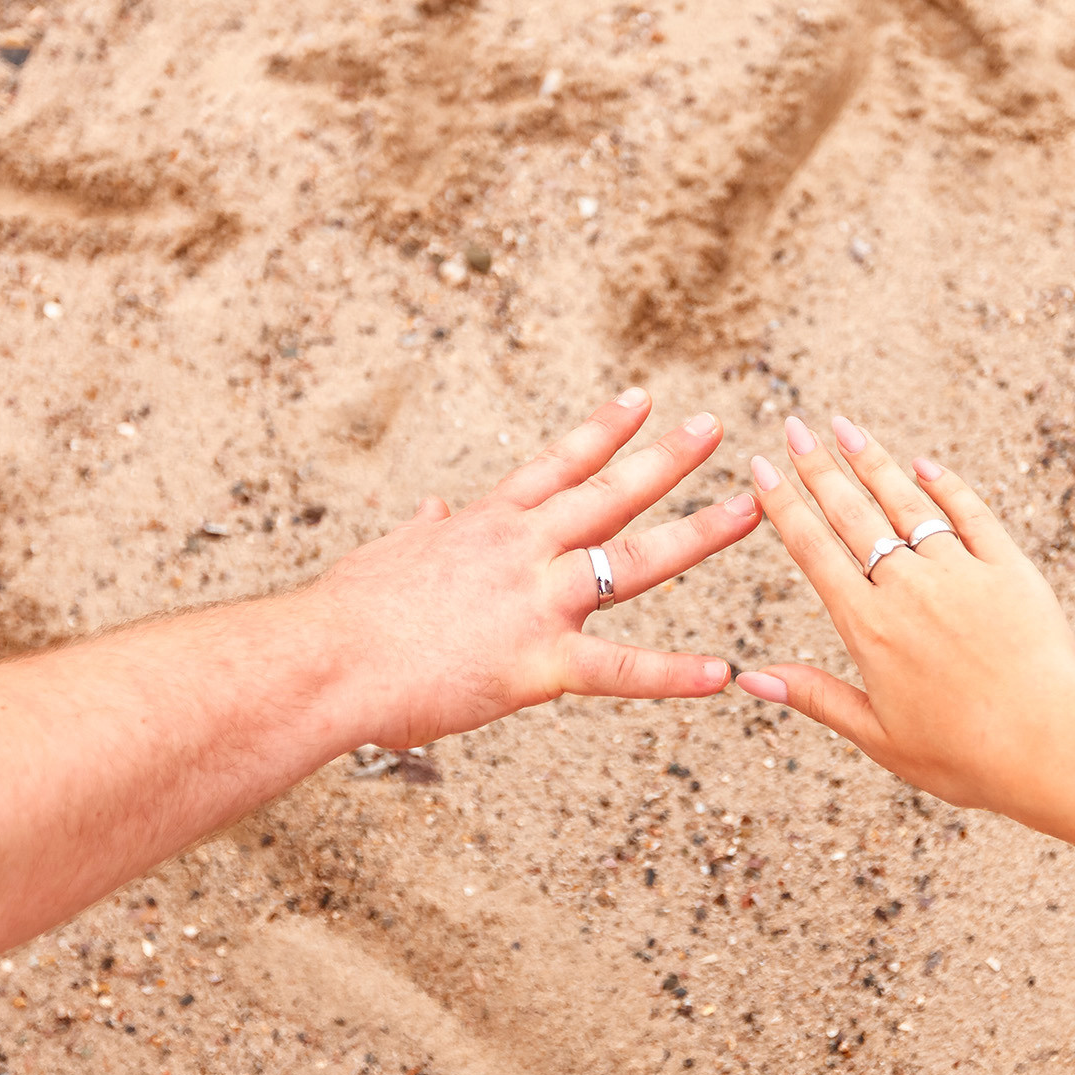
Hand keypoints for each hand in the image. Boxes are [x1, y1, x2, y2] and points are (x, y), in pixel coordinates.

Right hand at [303, 388, 760, 751]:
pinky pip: (619, 669)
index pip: (557, 465)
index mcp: (486, 526)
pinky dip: (672, 675)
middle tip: (715, 426)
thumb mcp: (384, 556)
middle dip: (667, 459)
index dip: (604, 432)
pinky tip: (721, 675)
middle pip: (609, 495)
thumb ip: (420, 534)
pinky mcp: (537, 664)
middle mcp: (521, 551)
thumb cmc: (343, 617)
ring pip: (633, 562)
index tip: (643, 400)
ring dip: (698, 534)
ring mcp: (535, 603)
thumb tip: (432, 511)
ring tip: (751, 510)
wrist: (324, 658)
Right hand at [734, 414, 1074, 814]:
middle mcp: (908, 588)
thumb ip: (814, 696)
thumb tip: (750, 678)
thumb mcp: (876, 736)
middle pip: (853, 514)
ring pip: (907, 504)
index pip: (813, 549)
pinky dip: (946, 486)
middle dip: (819, 466)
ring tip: (845, 427)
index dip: (784, 504)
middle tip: (795, 427)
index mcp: (868, 627)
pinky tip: (924, 465)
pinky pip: (972, 515)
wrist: (1048, 747)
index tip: (762, 467)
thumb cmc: (962, 754)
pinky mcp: (1009, 569)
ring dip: (873, 462)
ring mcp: (961, 573)